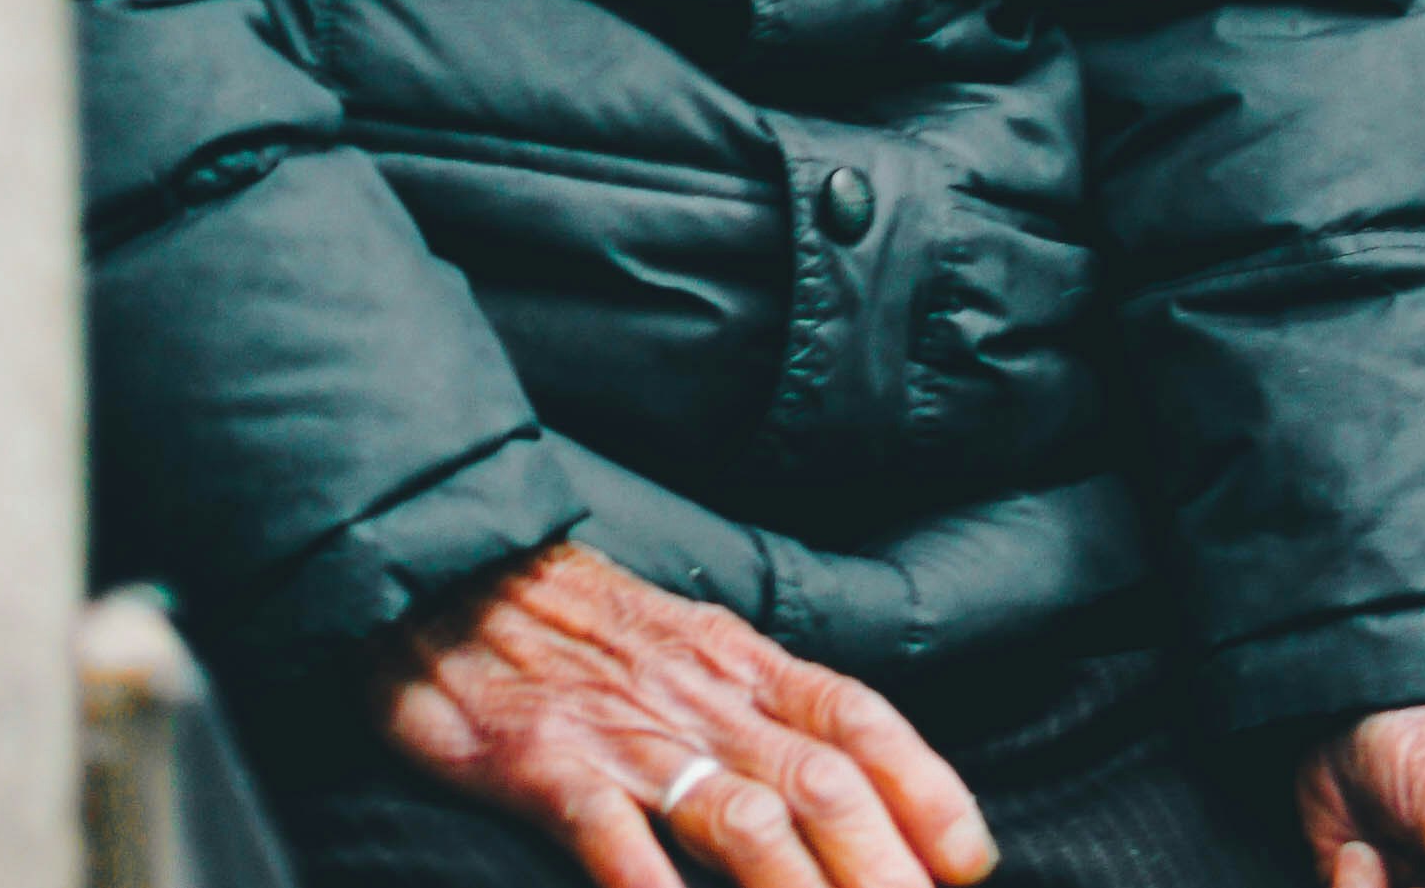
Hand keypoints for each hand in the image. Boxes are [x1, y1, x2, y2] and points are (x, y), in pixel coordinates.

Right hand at [378, 541, 998, 887]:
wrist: (453, 569)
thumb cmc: (576, 626)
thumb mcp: (688, 645)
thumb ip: (758, 704)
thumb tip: (845, 772)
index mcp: (741, 661)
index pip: (860, 719)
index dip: (925, 788)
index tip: (972, 859)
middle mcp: (703, 695)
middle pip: (821, 780)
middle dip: (884, 864)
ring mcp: (627, 731)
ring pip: (741, 815)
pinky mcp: (545, 762)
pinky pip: (612, 831)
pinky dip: (651, 887)